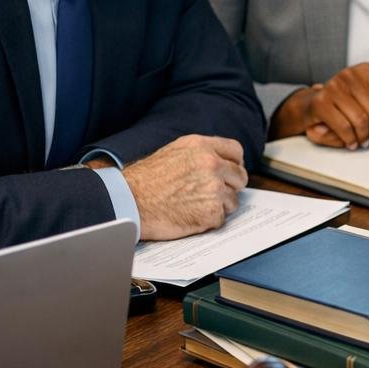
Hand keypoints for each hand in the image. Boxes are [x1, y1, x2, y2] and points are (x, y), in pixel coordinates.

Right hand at [123, 135, 247, 240]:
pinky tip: (189, 215)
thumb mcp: (174, 152)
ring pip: (232, 200)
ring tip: (193, 205)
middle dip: (229, 186)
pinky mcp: (211, 212)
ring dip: (218, 205)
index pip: (236, 152)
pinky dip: (208, 220)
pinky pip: (221, 218)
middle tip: (210, 194)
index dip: (233, 163)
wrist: (128, 201)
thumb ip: (201, 154)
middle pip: (240, 177)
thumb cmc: (146, 179)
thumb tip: (223, 162)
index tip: (228, 172)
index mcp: (202, 147)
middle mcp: (212, 164)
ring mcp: (214, 189)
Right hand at [274, 63, 368, 148]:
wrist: (313, 102)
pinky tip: (352, 142)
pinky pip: (344, 127)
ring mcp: (335, 86)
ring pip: (361, 121)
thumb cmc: (350, 99)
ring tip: (364, 141)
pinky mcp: (321, 101)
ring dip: (365, 137)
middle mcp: (352, 74)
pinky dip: (350, 139)